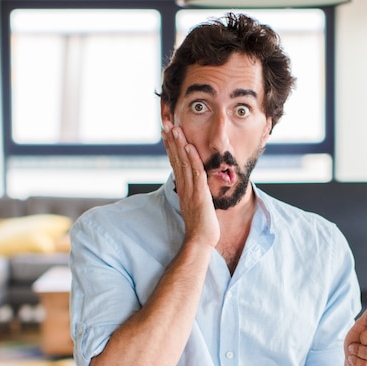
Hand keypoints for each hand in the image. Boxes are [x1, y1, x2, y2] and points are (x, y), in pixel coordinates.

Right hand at [161, 124, 219, 248]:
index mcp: (183, 188)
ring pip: (183, 163)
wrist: (200, 241)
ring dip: (179, 145)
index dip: (171, 148)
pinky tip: (189, 147)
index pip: (175, 164)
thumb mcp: (195, 205)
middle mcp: (184, 187)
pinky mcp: (199, 195)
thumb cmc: (200, 226)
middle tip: (166, 124)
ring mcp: (190, 190)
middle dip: (171, 141)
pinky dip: (192, 159)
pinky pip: (195, 173)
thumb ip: (193, 193)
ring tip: (175, 129)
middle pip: (176, 160)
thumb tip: (193, 185)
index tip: (167, 134)